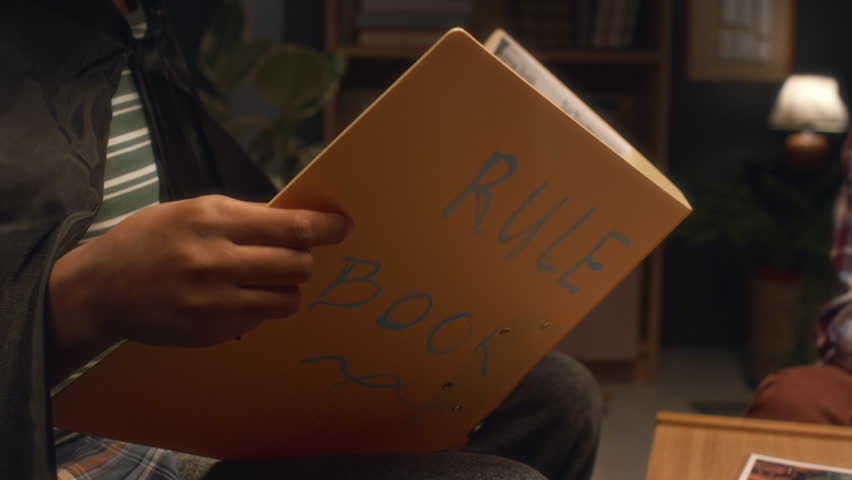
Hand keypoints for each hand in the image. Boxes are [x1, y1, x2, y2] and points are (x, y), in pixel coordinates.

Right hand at [47, 195, 350, 354]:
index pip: (290, 228)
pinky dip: (260, 307)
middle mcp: (217, 262)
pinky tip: (235, 297)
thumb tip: (296, 223)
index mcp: (214, 221)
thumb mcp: (193, 211)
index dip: (324, 228)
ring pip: (287, 299)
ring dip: (287, 288)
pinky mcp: (213, 332)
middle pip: (297, 265)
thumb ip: (244, 218)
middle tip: (294, 256)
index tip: (342, 227)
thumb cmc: (151, 239)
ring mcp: (215, 302)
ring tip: (266, 279)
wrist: (103, 288)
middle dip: (303, 259)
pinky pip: (260, 320)